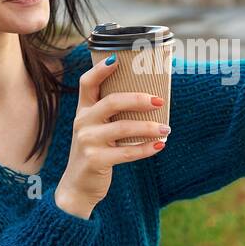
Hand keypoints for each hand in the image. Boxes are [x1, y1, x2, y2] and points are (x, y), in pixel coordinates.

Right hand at [54, 56, 170, 216]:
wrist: (78, 186)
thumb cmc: (95, 152)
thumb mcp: (96, 129)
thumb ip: (111, 115)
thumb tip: (148, 100)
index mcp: (83, 110)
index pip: (86, 83)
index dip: (100, 69)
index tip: (118, 59)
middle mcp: (82, 122)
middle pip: (112, 101)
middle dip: (138, 99)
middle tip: (159, 101)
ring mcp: (87, 141)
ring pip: (123, 127)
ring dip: (149, 127)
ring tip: (166, 128)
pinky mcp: (95, 160)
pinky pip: (127, 152)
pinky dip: (146, 148)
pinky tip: (160, 146)